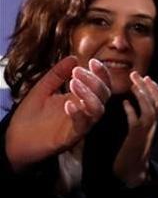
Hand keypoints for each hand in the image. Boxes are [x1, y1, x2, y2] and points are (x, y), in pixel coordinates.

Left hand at [4, 57, 110, 171]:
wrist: (15, 139)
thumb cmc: (29, 116)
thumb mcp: (42, 89)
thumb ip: (57, 74)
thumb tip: (73, 58)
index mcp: (81, 98)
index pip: (101, 84)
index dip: (101, 73)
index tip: (93, 62)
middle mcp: (85, 111)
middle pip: (104, 95)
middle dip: (95, 81)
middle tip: (77, 72)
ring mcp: (80, 124)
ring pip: (98, 110)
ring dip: (89, 95)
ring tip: (73, 84)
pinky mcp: (71, 137)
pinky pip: (82, 126)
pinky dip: (78, 114)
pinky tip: (67, 104)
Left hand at [112, 72, 157, 186]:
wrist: (132, 173)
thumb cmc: (131, 153)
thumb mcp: (138, 134)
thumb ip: (137, 120)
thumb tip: (129, 105)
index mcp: (154, 123)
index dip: (154, 88)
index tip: (146, 77)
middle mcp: (153, 125)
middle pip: (157, 100)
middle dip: (148, 86)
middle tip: (136, 74)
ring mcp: (146, 130)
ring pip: (150, 107)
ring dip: (142, 93)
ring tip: (132, 83)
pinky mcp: (136, 137)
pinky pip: (136, 120)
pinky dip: (131, 110)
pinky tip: (124, 103)